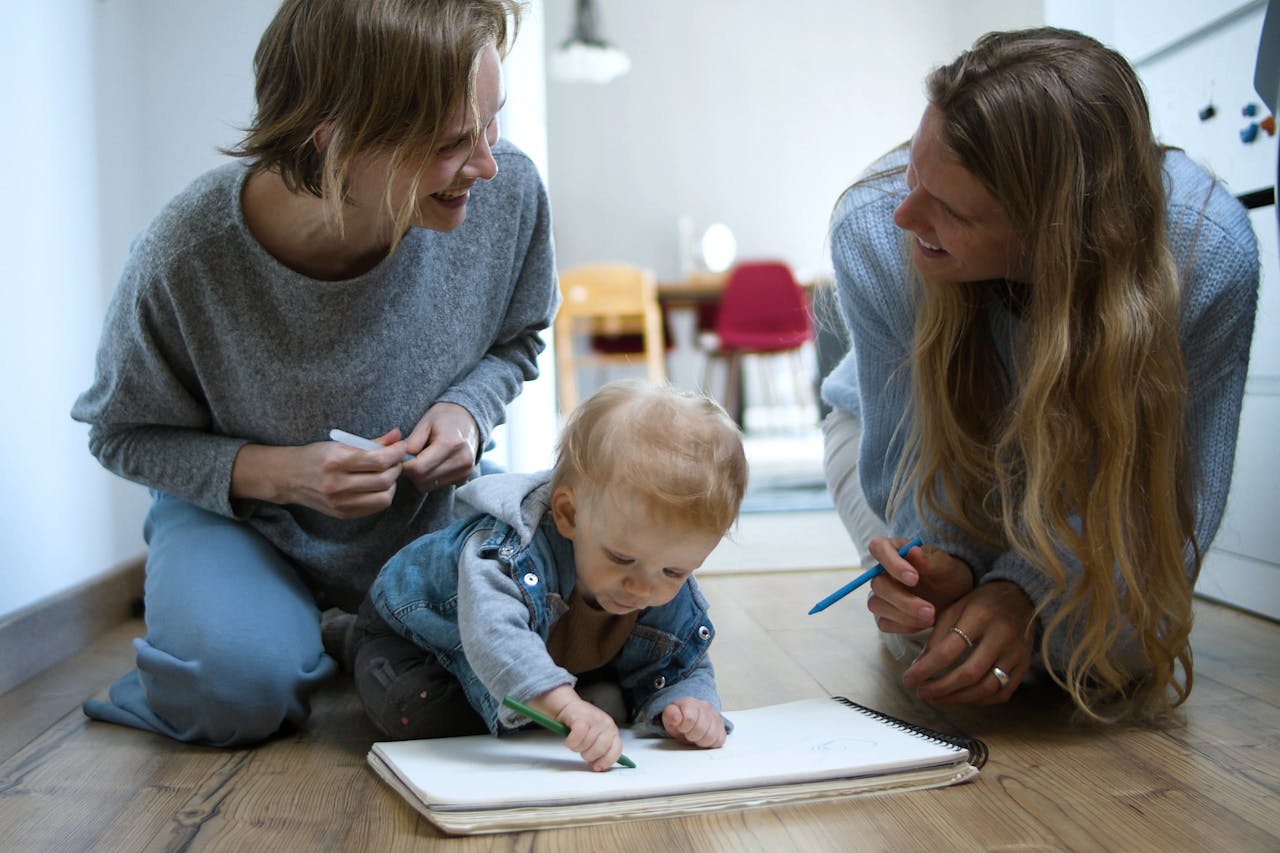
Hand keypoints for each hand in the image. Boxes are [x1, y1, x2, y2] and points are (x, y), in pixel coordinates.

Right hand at [230, 429, 406, 518]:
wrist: (289, 477)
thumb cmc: (316, 456)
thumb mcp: (340, 443)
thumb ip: (371, 442)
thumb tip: (397, 436)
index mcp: (336, 461)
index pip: (379, 460)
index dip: (397, 452)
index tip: (401, 446)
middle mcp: (337, 484)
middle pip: (384, 480)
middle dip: (397, 467)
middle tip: (396, 460)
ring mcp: (340, 503)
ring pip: (383, 498)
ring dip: (392, 484)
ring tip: (387, 474)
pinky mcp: (343, 514)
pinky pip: (374, 508)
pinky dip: (382, 496)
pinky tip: (377, 486)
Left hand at [403, 402, 479, 493]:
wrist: (469, 420)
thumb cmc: (445, 418)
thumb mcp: (425, 422)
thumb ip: (412, 442)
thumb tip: (399, 460)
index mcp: (450, 444)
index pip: (418, 468)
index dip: (403, 465)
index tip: (399, 458)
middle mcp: (461, 460)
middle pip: (422, 480)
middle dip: (410, 472)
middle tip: (409, 458)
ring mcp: (465, 471)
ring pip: (428, 486)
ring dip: (419, 477)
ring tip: (422, 459)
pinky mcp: (464, 478)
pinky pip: (437, 486)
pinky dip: (430, 478)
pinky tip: (432, 464)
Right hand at [535, 685, 623, 771]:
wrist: (568, 707)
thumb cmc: (582, 724)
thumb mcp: (595, 737)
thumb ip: (599, 751)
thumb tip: (598, 766)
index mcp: (612, 731)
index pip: (616, 750)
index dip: (607, 761)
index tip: (597, 767)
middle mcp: (607, 724)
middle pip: (600, 749)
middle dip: (588, 755)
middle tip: (582, 751)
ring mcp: (595, 720)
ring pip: (587, 744)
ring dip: (577, 748)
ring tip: (575, 742)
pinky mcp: (582, 717)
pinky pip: (577, 736)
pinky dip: (571, 741)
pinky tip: (569, 739)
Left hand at [661, 698, 726, 747]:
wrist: (688, 716)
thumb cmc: (679, 718)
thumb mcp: (669, 716)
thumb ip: (670, 714)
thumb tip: (675, 717)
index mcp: (690, 703)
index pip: (690, 718)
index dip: (684, 727)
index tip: (681, 727)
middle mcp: (705, 707)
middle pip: (701, 729)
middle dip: (691, 735)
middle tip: (687, 732)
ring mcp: (715, 717)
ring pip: (712, 736)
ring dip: (701, 740)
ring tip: (695, 735)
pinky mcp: (722, 727)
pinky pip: (720, 740)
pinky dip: (711, 743)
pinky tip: (703, 737)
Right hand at [865, 536, 973, 632]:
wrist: (954, 597)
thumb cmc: (948, 575)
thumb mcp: (946, 566)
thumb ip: (930, 561)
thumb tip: (913, 551)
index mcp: (894, 550)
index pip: (879, 548)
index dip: (892, 564)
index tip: (914, 579)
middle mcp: (882, 572)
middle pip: (878, 584)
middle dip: (903, 599)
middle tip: (930, 610)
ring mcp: (881, 594)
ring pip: (877, 605)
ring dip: (904, 615)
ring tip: (931, 618)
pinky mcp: (884, 614)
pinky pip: (884, 623)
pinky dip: (904, 625)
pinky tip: (923, 623)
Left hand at [901, 581, 1035, 705]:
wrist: (1021, 598)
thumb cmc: (982, 603)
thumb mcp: (955, 608)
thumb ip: (937, 636)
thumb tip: (918, 666)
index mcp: (980, 616)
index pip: (949, 650)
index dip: (926, 669)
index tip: (909, 679)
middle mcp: (1002, 637)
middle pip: (970, 673)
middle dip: (942, 688)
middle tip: (922, 693)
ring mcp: (1017, 654)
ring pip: (987, 687)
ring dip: (958, 698)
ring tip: (937, 698)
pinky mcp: (1024, 666)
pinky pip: (1002, 693)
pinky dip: (979, 700)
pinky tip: (961, 697)